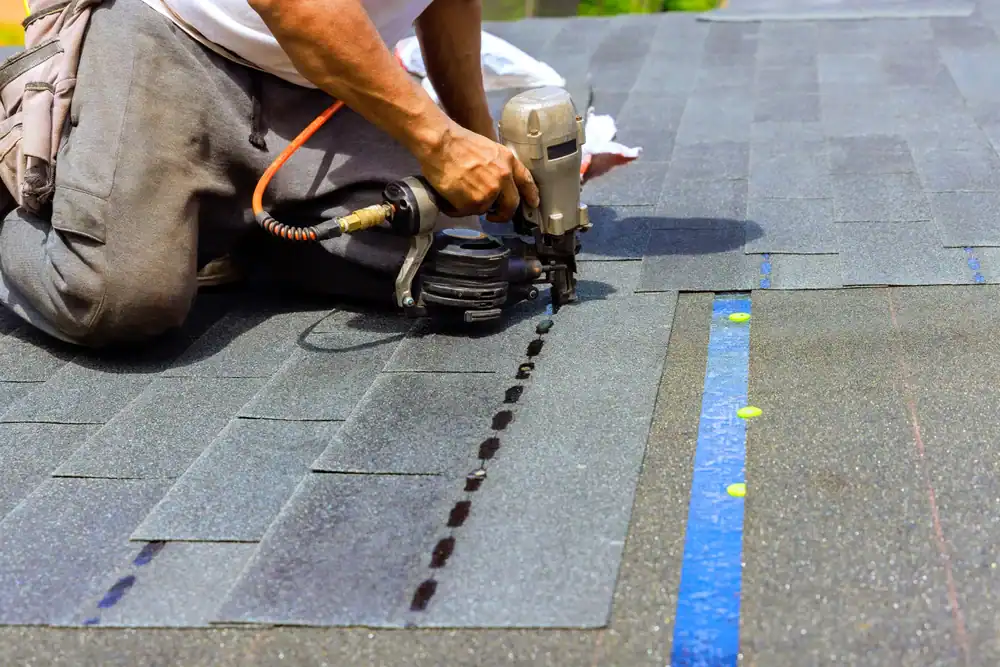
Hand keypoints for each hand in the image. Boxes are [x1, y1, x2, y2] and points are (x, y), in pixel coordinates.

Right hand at [417, 121, 539, 221]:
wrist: (440, 143)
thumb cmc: (456, 142)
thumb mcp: (487, 149)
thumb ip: (497, 166)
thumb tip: (495, 182)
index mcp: (507, 161)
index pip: (526, 182)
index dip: (531, 195)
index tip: (533, 204)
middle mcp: (503, 178)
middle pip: (511, 205)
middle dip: (503, 214)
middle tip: (494, 216)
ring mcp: (490, 192)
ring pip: (485, 209)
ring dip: (473, 206)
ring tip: (459, 193)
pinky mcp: (475, 202)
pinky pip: (468, 212)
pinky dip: (458, 208)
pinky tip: (450, 196)